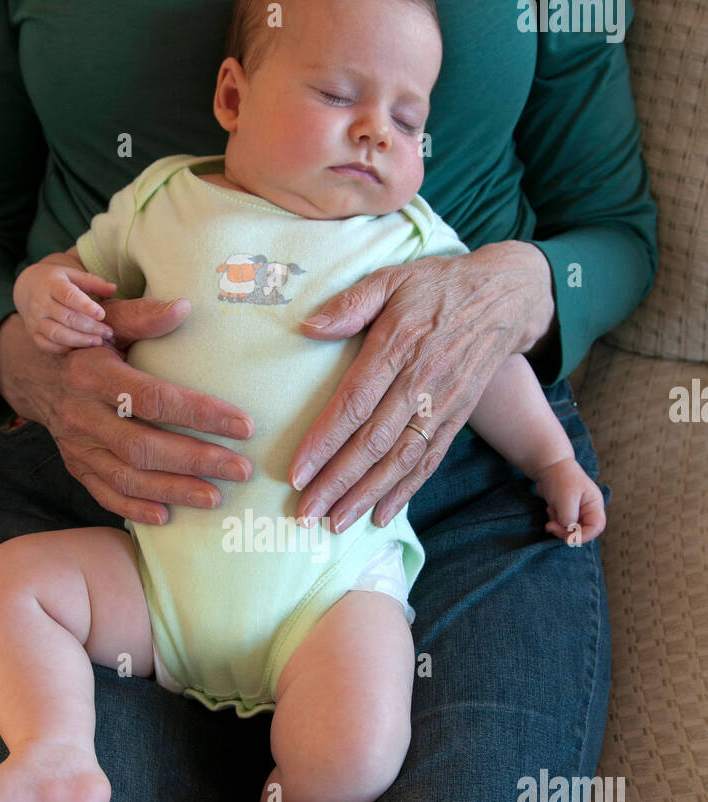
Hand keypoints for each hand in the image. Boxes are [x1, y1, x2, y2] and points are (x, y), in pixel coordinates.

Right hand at [0, 303, 253, 524]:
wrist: (31, 372)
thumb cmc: (85, 343)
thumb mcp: (107, 321)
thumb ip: (142, 315)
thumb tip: (185, 307)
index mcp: (94, 375)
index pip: (154, 399)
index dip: (200, 414)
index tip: (243, 425)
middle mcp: (83, 415)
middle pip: (143, 447)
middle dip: (196, 461)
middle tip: (241, 469)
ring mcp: (77, 446)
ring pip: (126, 478)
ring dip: (174, 490)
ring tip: (216, 497)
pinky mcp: (75, 467)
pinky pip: (105, 494)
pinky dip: (135, 508)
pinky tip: (167, 516)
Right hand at [13, 261, 118, 351]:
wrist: (27, 287)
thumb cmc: (58, 281)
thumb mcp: (73, 275)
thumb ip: (93, 282)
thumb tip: (113, 289)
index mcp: (51, 284)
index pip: (68, 296)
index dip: (85, 306)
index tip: (102, 314)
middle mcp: (40, 303)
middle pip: (66, 318)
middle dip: (90, 327)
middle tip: (108, 332)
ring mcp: (35, 320)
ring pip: (57, 334)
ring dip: (80, 340)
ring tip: (98, 342)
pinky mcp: (33, 333)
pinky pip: (47, 345)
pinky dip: (64, 349)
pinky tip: (81, 348)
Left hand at [288, 241, 556, 530]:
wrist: (505, 296)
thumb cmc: (438, 285)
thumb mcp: (392, 278)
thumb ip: (351, 303)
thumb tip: (308, 328)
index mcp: (397, 347)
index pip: (354, 404)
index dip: (324, 442)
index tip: (296, 473)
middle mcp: (421, 383)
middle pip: (373, 443)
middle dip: (337, 483)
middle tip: (305, 513)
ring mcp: (443, 404)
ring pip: (401, 460)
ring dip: (367, 496)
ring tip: (336, 523)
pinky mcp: (458, 417)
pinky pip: (430, 460)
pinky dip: (406, 492)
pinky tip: (381, 516)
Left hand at [533, 456, 605, 544]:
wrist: (548, 467)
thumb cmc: (560, 479)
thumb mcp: (566, 500)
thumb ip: (569, 519)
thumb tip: (569, 531)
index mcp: (594, 504)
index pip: (597, 527)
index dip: (584, 536)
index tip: (568, 538)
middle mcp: (588, 509)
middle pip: (582, 531)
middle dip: (566, 531)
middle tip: (551, 526)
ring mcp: (577, 511)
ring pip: (570, 529)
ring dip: (558, 525)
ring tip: (551, 511)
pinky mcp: (567, 511)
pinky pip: (562, 524)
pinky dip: (554, 521)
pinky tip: (550, 509)